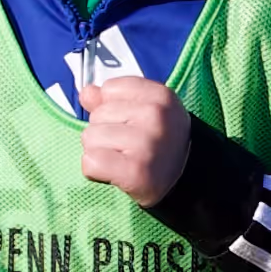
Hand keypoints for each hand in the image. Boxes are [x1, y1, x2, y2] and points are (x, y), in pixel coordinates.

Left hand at [73, 60, 189, 208]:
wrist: (183, 182)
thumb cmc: (159, 145)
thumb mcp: (144, 112)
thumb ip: (112, 100)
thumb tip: (87, 93)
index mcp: (161, 96)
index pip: (109, 89)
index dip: (111, 108)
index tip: (130, 124)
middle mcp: (157, 116)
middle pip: (97, 115)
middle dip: (104, 133)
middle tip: (128, 148)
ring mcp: (147, 144)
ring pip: (90, 138)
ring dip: (99, 152)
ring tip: (122, 160)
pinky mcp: (136, 172)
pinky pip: (90, 162)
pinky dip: (94, 172)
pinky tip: (114, 174)